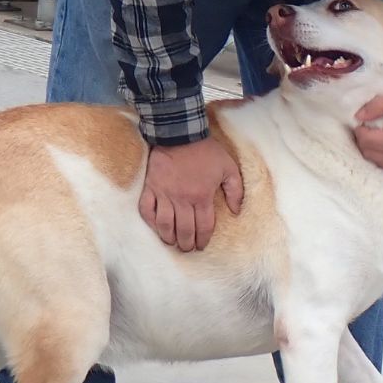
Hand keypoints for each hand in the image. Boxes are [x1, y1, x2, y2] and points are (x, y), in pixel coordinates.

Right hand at [141, 137, 244, 252]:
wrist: (180, 134)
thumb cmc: (206, 151)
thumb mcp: (229, 168)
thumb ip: (235, 191)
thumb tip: (236, 211)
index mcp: (202, 197)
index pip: (203, 226)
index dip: (203, 239)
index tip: (202, 246)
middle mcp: (182, 200)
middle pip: (184, 229)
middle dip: (186, 243)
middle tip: (187, 248)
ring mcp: (164, 195)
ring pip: (164, 224)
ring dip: (168, 236)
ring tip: (172, 242)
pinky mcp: (151, 188)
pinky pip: (147, 209)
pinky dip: (149, 220)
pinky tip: (155, 226)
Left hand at [354, 87, 382, 171]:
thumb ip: (374, 107)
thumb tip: (358, 117)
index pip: (366, 141)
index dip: (359, 130)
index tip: (363, 121)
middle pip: (369, 154)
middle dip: (363, 140)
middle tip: (367, 128)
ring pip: (377, 162)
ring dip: (371, 150)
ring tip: (375, 136)